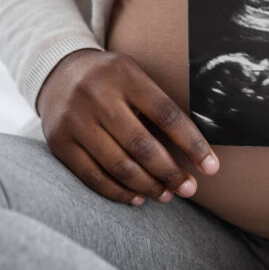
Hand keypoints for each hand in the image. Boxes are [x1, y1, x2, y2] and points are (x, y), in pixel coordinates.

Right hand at [36, 48, 219, 205]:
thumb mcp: (134, 76)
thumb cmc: (111, 79)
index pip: (167, 114)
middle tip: (189, 189)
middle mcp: (98, 96)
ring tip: (166, 195)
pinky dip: (117, 191)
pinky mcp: (59, 142)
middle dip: (170, 172)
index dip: (192, 144)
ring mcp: (75, 120)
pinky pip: (92, 175)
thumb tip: (195, 149)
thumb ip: (157, 105)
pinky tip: (137, 197)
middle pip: (142, 145)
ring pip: (118, 164)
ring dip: (147, 186)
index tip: (211, 167)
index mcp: (125, 76)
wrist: (57, 71)